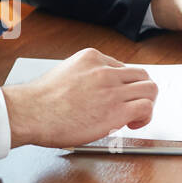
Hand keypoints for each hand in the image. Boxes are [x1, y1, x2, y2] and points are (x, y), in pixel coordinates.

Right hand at [3, 47, 157, 148]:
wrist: (31, 113)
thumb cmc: (40, 100)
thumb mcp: (65, 73)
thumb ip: (84, 78)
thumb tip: (95, 93)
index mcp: (92, 58)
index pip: (123, 67)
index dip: (124, 85)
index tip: (118, 97)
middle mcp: (105, 70)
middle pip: (142, 75)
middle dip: (140, 92)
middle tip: (132, 106)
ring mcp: (112, 89)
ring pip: (150, 89)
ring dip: (147, 103)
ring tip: (135, 116)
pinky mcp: (116, 110)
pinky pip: (146, 107)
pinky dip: (146, 117)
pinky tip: (133, 124)